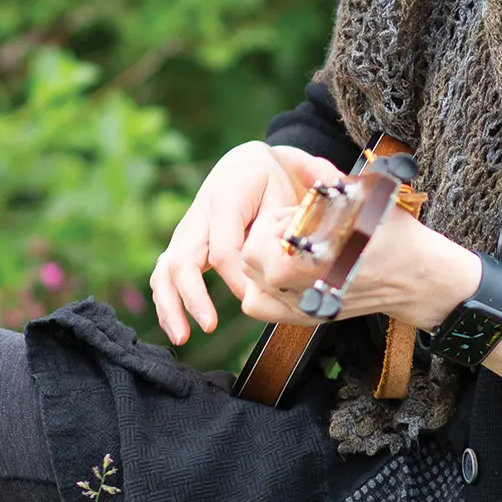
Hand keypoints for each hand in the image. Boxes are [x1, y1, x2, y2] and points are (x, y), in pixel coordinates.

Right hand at [150, 142, 347, 345]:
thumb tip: (336, 187)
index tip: (252, 299)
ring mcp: (188, 230)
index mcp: (227, 195)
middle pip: (183, 258)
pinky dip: (167, 303)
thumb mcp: (296, 173)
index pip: (224, 248)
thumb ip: (316, 182)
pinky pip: (166, 274)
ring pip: (167, 268)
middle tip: (209, 326)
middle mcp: (200, 213)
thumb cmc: (276, 176)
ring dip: (170, 305)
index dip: (236, 278)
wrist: (247, 164)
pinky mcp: (183, 244)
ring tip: (182, 337)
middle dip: (193, 296)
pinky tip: (177, 330)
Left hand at [238, 190, 481, 331]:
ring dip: (263, 261)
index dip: (282, 217)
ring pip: (252, 284)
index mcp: (309, 261)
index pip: (263, 234)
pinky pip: (262, 306)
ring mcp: (302, 309)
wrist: (415, 275)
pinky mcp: (307, 317)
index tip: (306, 213)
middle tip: (298, 228)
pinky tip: (286, 271)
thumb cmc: (390, 234)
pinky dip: (264, 288)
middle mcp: (300, 291)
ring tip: (292, 249)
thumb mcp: (361, 196)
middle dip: (268, 237)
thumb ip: (325, 179)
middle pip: (251, 258)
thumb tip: (301, 162)